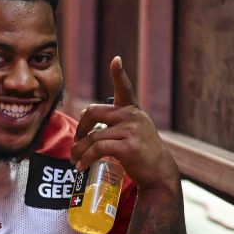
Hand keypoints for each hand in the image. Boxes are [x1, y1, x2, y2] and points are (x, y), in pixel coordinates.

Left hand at [69, 57, 179, 193]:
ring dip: (79, 150)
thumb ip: (113, 120)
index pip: (124, 88)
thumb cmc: (141, 153)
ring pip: (92, 137)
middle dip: (79, 128)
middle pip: (93, 113)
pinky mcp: (128, 147)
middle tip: (75, 143)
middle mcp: (132, 116)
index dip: (118, 73)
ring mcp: (131, 131)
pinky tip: (81, 167)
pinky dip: (86, 159)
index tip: (116, 60)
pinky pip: (98, 149)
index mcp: (132, 110)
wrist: (159, 173)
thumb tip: (84, 112)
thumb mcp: (132, 130)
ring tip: (74, 160)